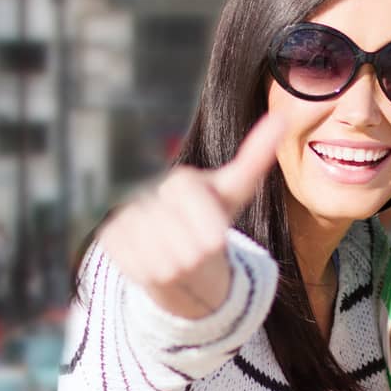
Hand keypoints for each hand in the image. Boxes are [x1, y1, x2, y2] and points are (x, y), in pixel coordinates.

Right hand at [99, 114, 283, 318]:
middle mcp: (146, 190)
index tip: (216, 241)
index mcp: (179, 179)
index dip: (206, 224)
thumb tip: (282, 116)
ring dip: (177, 267)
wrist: (180, 253)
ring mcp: (124, 212)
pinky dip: (154, 274)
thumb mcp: (236, 190)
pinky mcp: (109, 237)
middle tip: (196, 251)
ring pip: (159, 256)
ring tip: (180, 256)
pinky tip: (159, 262)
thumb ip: (255, 156)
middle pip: (179, 237)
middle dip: (195, 254)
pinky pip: (137, 267)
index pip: (188, 195)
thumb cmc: (211, 218)